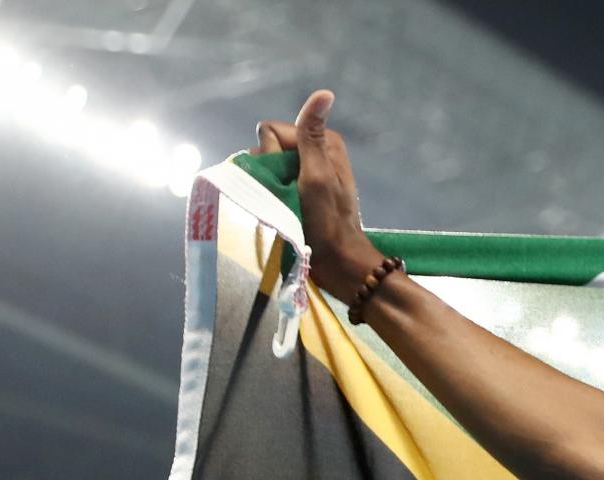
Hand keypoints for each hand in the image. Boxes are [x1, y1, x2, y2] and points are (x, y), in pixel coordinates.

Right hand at [253, 90, 387, 303]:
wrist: (338, 263)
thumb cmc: (328, 221)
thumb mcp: (317, 176)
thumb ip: (311, 136)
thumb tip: (324, 93)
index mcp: (322, 142)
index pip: (270, 131)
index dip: (272, 155)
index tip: (291, 180)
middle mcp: (313, 152)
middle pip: (266, 148)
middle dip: (269, 172)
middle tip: (290, 198)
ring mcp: (304, 172)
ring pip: (265, 167)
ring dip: (269, 187)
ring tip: (288, 208)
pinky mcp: (298, 190)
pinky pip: (270, 183)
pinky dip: (271, 196)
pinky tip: (284, 212)